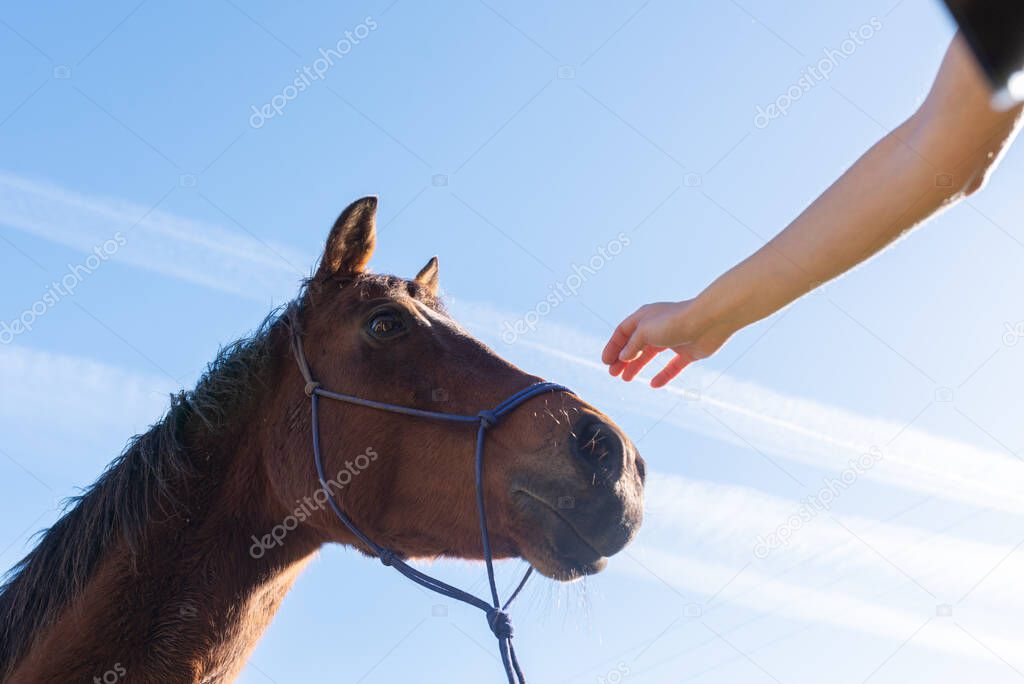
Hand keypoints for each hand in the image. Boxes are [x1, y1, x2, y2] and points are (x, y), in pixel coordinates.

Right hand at [601, 300, 732, 386]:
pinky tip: (654, 384)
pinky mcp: (687, 352)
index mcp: (644, 317)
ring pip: (650, 355)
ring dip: (637, 366)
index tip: (605, 362)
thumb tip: (623, 357)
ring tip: (626, 379)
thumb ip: (632, 346)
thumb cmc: (674, 322)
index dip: (613, 347)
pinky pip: (672, 366)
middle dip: (622, 359)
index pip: (623, 332)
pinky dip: (663, 375)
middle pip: (635, 345)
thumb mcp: (644, 332)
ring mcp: (672, 339)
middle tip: (613, 374)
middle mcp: (657, 327)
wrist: (708, 322)